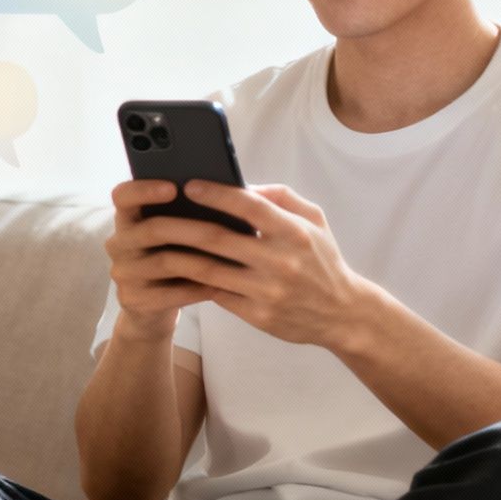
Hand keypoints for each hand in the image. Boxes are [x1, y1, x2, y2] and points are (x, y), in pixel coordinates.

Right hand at [104, 179, 221, 337]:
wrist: (153, 307)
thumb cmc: (172, 258)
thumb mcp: (172, 234)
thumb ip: (185, 215)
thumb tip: (226, 195)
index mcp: (127, 219)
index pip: (122, 196)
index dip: (144, 190)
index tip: (174, 187)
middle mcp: (119, 243)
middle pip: (151, 230)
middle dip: (189, 228)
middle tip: (221, 229)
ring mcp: (123, 273)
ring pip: (163, 262)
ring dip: (199, 261)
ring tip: (228, 259)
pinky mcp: (132, 299)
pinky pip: (167, 294)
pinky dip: (195, 290)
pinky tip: (218, 286)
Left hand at [161, 179, 373, 349]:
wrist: (342, 314)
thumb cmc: (322, 260)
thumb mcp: (313, 220)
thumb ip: (279, 197)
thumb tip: (241, 184)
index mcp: (294, 232)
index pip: (248, 206)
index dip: (215, 193)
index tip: (189, 185)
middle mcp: (280, 261)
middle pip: (218, 239)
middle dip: (182, 224)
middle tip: (158, 215)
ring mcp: (268, 291)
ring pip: (209, 270)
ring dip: (179, 255)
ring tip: (158, 243)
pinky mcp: (258, 315)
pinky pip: (216, 294)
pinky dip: (193, 281)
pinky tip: (175, 270)